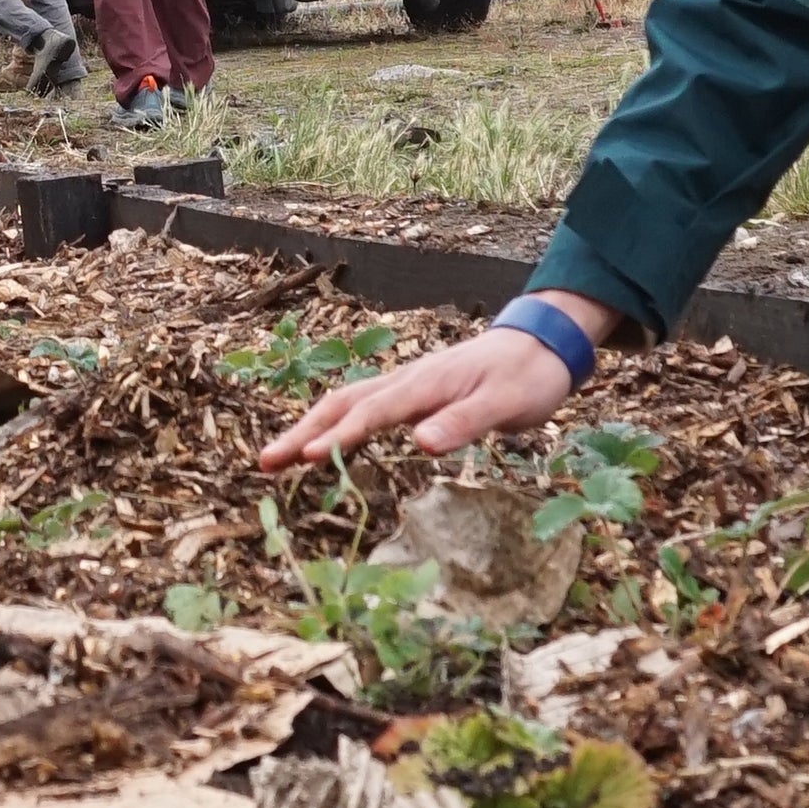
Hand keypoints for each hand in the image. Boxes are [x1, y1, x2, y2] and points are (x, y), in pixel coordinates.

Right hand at [258, 320, 589, 470]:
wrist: (543, 344)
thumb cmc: (527, 377)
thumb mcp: (507, 404)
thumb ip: (464, 422)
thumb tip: (420, 443)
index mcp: (425, 383)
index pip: (372, 411)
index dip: (338, 435)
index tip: (305, 456)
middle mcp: (406, 380)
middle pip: (342, 404)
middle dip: (301, 432)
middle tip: (264, 463)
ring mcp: (406, 385)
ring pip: (345, 403)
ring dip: (309, 428)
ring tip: (277, 458)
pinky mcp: (412, 393)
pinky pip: (361, 407)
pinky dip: (332, 424)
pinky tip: (320, 442)